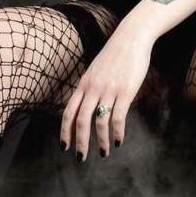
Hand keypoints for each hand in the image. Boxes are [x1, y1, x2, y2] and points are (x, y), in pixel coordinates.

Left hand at [59, 19, 153, 159]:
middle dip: (79, 142)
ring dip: (100, 140)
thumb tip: (88, 106)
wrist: (131, 38)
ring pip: (99, 122)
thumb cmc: (115, 55)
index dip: (64, 131)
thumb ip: (90, 88)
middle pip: (80, 120)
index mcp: (83, 84)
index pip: (68, 112)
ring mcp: (109, 90)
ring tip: (103, 152)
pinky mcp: (125, 92)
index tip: (64, 146)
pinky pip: (118, 117)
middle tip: (81, 157)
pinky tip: (118, 141)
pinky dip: (117, 132)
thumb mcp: (96, 71)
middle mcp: (92, 88)